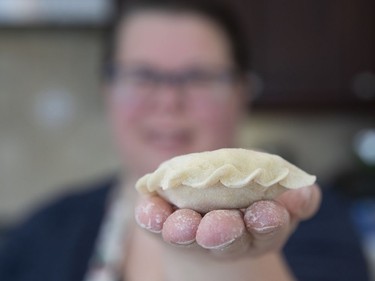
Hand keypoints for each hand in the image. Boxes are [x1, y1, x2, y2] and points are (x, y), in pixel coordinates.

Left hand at [134, 184, 320, 258]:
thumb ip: (296, 201)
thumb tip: (305, 193)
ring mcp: (189, 232)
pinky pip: (153, 221)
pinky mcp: (161, 223)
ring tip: (182, 224)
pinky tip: (148, 208)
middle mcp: (222, 237)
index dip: (267, 222)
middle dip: (223, 232)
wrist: (207, 217)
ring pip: (187, 236)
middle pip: (224, 240)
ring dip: (184, 230)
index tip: (270, 211)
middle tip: (220, 225)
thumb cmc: (248, 206)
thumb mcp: (280, 202)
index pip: (264, 230)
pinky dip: (150, 216)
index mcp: (254, 231)